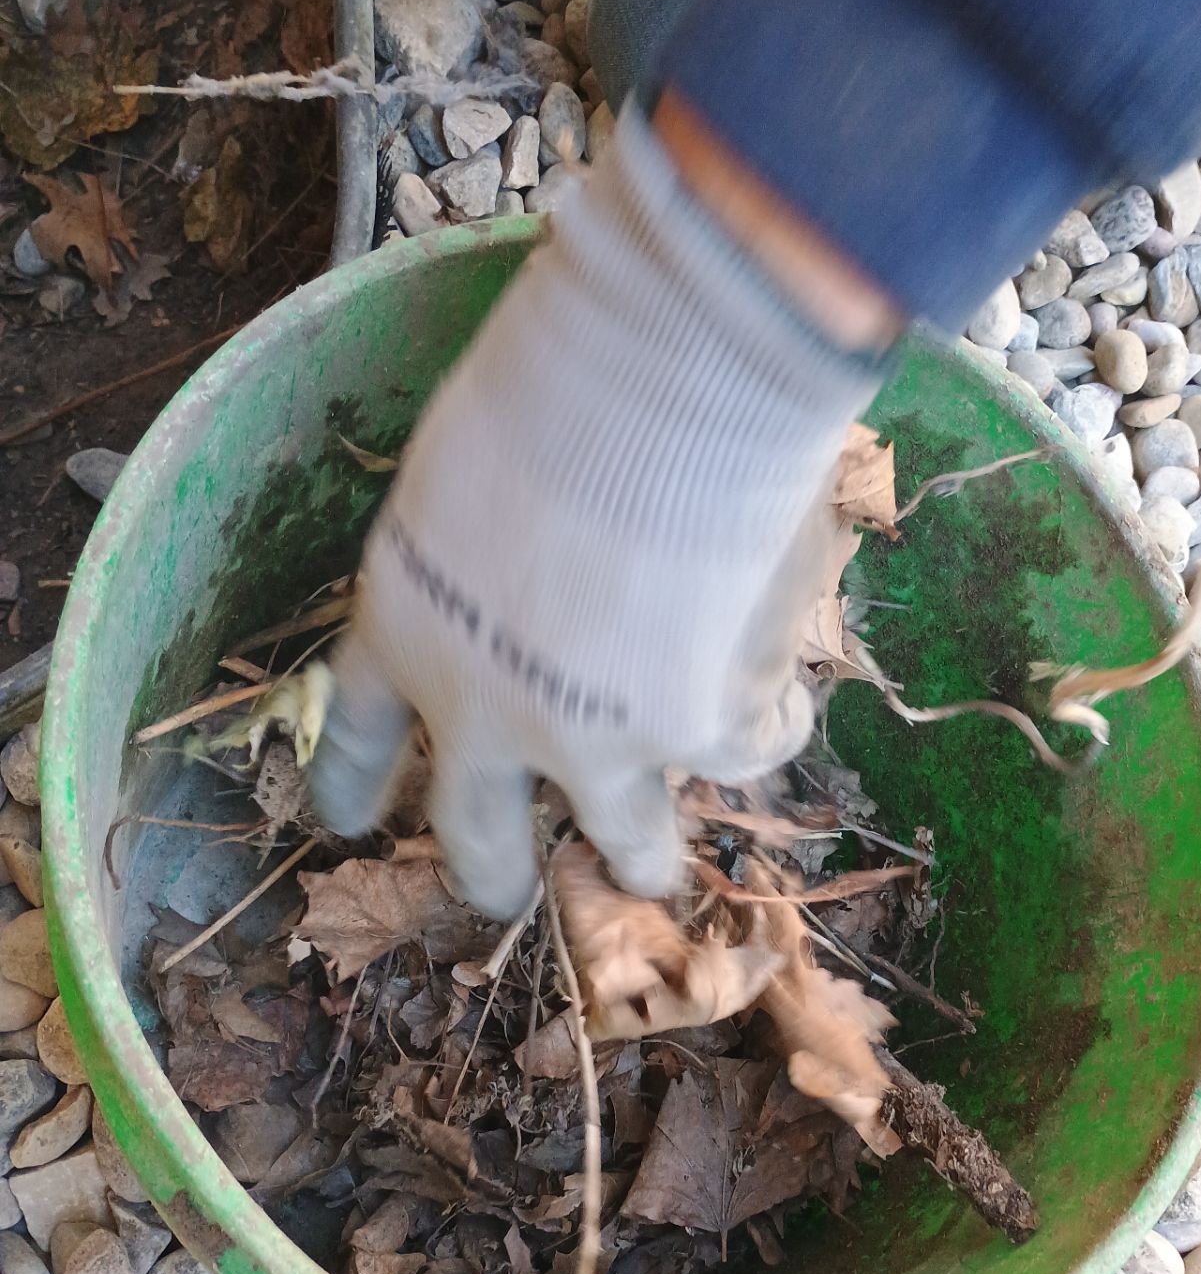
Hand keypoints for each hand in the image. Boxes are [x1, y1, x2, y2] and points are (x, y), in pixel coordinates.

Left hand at [309, 102, 884, 916]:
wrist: (655, 391)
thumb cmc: (548, 381)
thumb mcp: (463, 469)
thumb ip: (483, 549)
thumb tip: (547, 572)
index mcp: (404, 626)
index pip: (358, 729)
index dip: (355, 780)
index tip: (349, 825)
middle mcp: (483, 710)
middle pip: (474, 830)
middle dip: (489, 873)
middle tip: (501, 893)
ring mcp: (592, 742)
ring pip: (624, 838)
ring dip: (640, 861)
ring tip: (656, 877)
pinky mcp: (695, 738)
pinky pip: (746, 750)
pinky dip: (766, 721)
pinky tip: (778, 693)